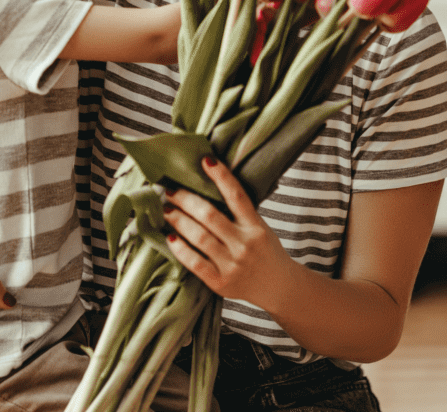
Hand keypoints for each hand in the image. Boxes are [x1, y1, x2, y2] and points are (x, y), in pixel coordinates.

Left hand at [162, 157, 292, 310]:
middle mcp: (245, 244)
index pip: (237, 196)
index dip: (221, 176)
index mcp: (255, 227)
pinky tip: (170, 237)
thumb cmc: (265, 252)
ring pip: (200, 237)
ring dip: (179, 220)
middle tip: (170, 191)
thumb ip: (240, 213)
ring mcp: (233, 264)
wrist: (279, 287)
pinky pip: (195, 263)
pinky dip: (180, 249)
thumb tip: (208, 186)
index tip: (205, 160)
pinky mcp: (221, 282)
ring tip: (167, 210)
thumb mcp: (260, 227)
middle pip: (210, 216)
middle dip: (186, 200)